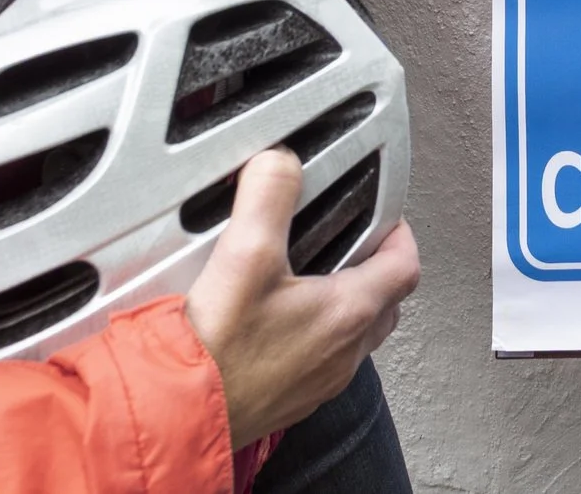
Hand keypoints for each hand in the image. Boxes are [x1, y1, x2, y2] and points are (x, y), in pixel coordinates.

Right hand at [184, 150, 420, 446]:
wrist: (175, 419)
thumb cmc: (215, 354)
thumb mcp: (245, 255)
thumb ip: (269, 195)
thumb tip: (280, 161)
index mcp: (348, 312)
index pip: (406, 265)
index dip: (400, 233)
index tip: (386, 215)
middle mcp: (343, 353)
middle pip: (386, 302)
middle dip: (377, 267)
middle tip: (353, 243)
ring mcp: (319, 380)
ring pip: (355, 335)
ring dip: (346, 304)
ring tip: (312, 279)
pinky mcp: (290, 398)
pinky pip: (320, 360)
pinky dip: (314, 336)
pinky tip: (275, 324)